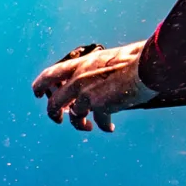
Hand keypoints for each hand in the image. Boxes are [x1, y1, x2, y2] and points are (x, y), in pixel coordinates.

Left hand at [31, 41, 155, 131]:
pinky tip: (109, 127)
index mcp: (80, 64)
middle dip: (53, 113)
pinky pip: (98, 121)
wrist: (148, 65)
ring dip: (79, 124)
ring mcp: (88, 93)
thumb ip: (95, 70)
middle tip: (58, 119)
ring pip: (75, 116)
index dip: (39, 86)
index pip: (50, 75)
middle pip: (54, 102)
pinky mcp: (101, 106)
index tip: (37, 94)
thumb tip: (95, 80)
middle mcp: (79, 79)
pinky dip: (103, 126)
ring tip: (87, 127)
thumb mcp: (107, 58)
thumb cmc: (135, 58)